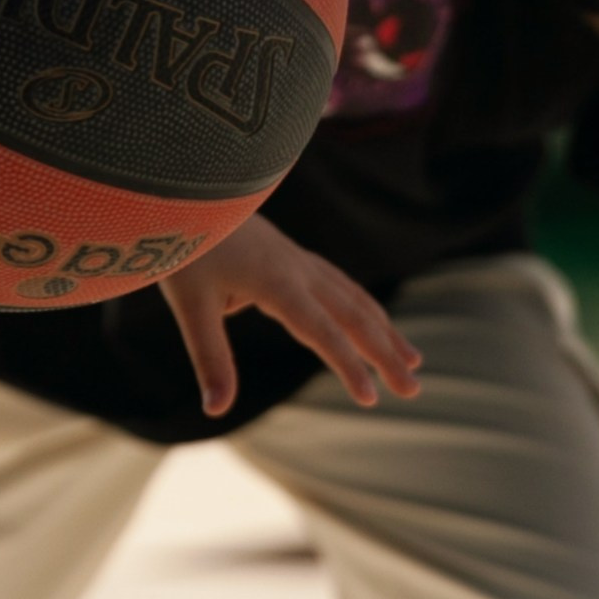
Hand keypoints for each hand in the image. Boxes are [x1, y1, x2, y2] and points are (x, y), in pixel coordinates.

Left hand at [162, 212, 422, 419]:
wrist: (187, 188)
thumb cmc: (184, 247)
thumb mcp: (190, 304)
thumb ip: (210, 357)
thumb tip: (216, 410)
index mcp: (277, 281)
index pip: (323, 331)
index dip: (349, 366)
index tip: (371, 400)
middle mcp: (298, 269)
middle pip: (353, 316)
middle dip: (386, 354)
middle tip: (413, 389)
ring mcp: (298, 260)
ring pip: (354, 298)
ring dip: (385, 331)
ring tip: (413, 359)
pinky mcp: (291, 256)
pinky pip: (340, 284)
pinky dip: (364, 307)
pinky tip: (373, 321)